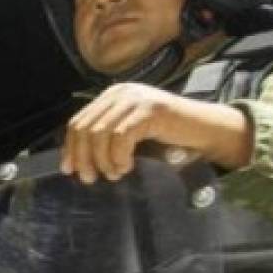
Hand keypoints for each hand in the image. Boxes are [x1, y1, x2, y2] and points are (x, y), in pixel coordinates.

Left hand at [62, 83, 252, 183]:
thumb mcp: (128, 134)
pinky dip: (119, 157)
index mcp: (110, 97)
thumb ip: (103, 139)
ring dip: (103, 161)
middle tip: (90, 179)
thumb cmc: (164, 136)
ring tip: (113, 174)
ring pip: (100, 134)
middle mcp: (120, 93)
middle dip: (83, 158)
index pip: (77, 122)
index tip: (69, 170)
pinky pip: (121, 137)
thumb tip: (72, 162)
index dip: (70, 148)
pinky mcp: (150, 109)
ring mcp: (135, 99)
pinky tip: (127, 167)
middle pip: (85, 128)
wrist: (204, 129)